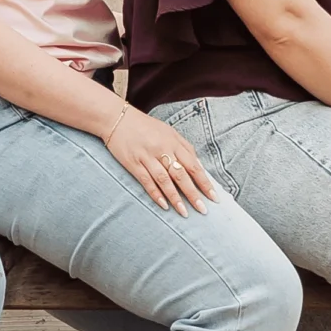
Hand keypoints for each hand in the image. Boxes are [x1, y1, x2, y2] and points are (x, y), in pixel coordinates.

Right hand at [102, 108, 218, 215]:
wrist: (116, 118)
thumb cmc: (145, 126)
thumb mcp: (169, 132)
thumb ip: (184, 148)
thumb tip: (198, 166)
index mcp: (174, 142)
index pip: (193, 166)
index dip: (204, 182)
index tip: (214, 197)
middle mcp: (162, 149)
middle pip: (181, 175)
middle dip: (193, 194)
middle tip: (203, 210)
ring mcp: (147, 157)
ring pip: (164, 180)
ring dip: (175, 198)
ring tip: (184, 212)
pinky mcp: (133, 163)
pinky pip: (146, 181)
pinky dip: (156, 194)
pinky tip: (164, 205)